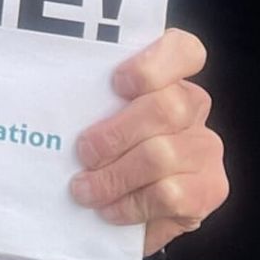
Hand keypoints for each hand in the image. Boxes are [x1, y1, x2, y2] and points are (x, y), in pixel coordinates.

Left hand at [69, 29, 226, 254]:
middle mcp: (193, 106)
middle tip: (83, 153)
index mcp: (168, 78)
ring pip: (162, 156)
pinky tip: (110, 209)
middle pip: (166, 108)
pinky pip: (170, 195)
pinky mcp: (210, 189)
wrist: (128, 209)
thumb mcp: (95, 120)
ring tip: (84, 190)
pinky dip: (131, 204)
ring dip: (114, 176)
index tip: (117, 82)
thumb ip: (89, 105)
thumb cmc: (104, 152)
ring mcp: (206, 148)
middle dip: (115, 134)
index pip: (182, 50)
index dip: (153, 64)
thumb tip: (49, 99)